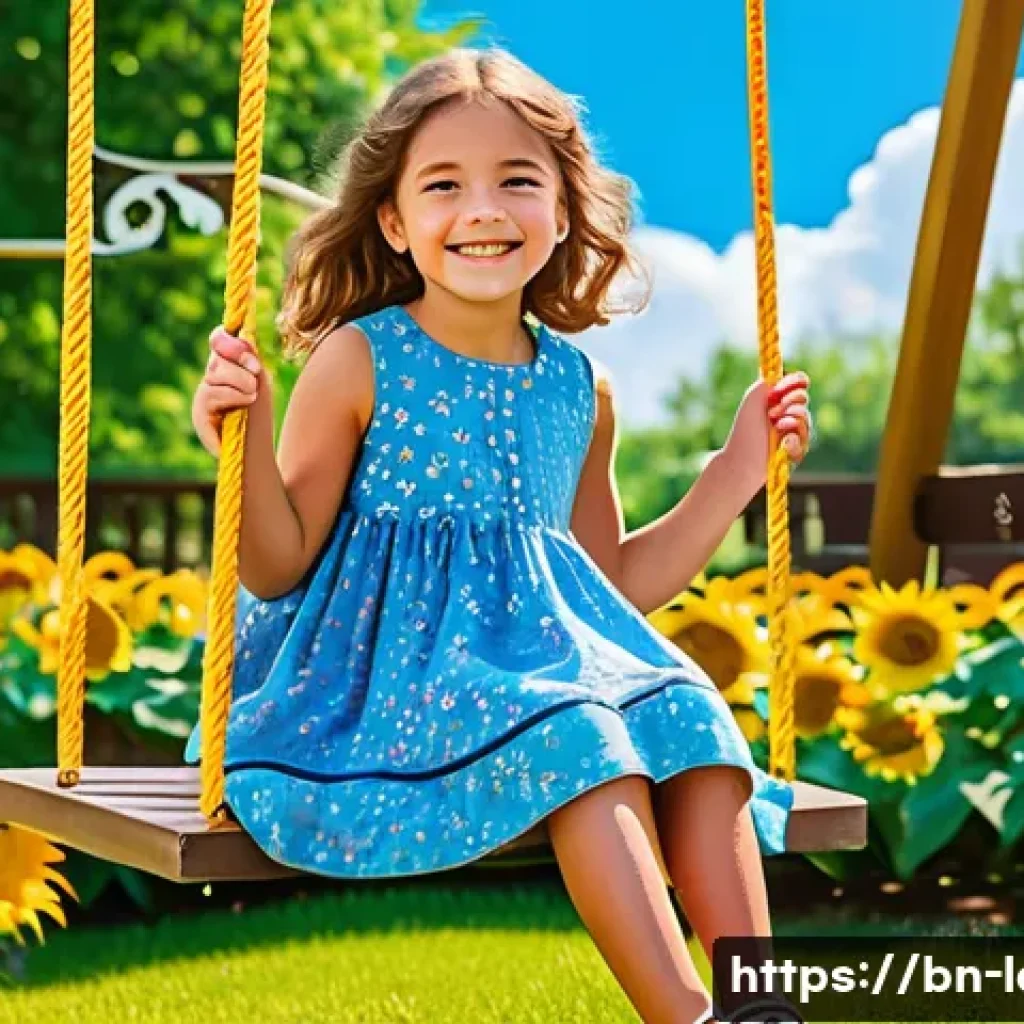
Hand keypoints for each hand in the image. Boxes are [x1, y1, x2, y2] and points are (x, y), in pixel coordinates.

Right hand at [192, 325, 268, 457]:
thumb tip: (244, 339)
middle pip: (218, 357)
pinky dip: (233, 397)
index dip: (231, 343)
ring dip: (240, 383)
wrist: (258, 448)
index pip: (218, 339)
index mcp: (225, 364)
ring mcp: (203, 394)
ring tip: (251, 397)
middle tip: (255, 386)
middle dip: (241, 370)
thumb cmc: (259, 414)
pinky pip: (212, 394)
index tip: (253, 361)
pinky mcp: (199, 413)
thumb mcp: (260, 380)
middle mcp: (211, 377)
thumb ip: (250, 358)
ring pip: (214, 373)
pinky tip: (246, 403)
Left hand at [722, 371, 811, 490]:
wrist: (743, 459)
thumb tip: (779, 373)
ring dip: (793, 421)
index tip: (790, 385)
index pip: (796, 385)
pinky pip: (805, 442)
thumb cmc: (745, 430)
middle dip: (792, 402)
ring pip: (806, 420)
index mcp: (773, 400)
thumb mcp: (753, 399)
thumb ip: (767, 382)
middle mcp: (783, 415)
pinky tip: (784, 444)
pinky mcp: (794, 452)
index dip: (796, 382)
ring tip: (777, 427)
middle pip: (803, 400)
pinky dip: (795, 441)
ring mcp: (790, 433)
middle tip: (773, 412)